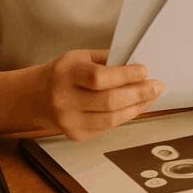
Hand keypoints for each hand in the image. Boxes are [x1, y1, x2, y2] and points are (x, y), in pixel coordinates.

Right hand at [35, 49, 162, 140]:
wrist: (35, 97)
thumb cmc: (64, 73)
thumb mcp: (80, 57)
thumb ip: (107, 60)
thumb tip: (137, 64)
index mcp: (66, 75)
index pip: (98, 78)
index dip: (124, 75)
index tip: (144, 70)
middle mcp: (65, 100)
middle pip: (109, 101)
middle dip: (138, 93)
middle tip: (156, 86)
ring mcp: (69, 121)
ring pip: (111, 119)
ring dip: (137, 107)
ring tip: (151, 97)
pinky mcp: (76, 135)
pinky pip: (107, 127)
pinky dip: (125, 116)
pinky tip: (136, 107)